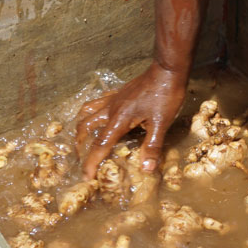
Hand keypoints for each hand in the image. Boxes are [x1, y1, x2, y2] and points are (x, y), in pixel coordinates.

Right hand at [75, 62, 186, 178]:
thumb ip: (152, 146)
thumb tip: (146, 169)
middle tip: (82, 158)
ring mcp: (113, 99)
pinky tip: (99, 117)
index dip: (91, 163)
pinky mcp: (119, 92)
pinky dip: (92, 112)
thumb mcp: (162, 124)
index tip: (86, 177)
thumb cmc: (165, 95)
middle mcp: (111, 109)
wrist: (168, 70)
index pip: (99, 145)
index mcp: (119, 120)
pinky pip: (98, 103)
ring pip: (88, 112)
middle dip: (80, 144)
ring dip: (82, 127)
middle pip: (85, 127)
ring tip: (83, 139)